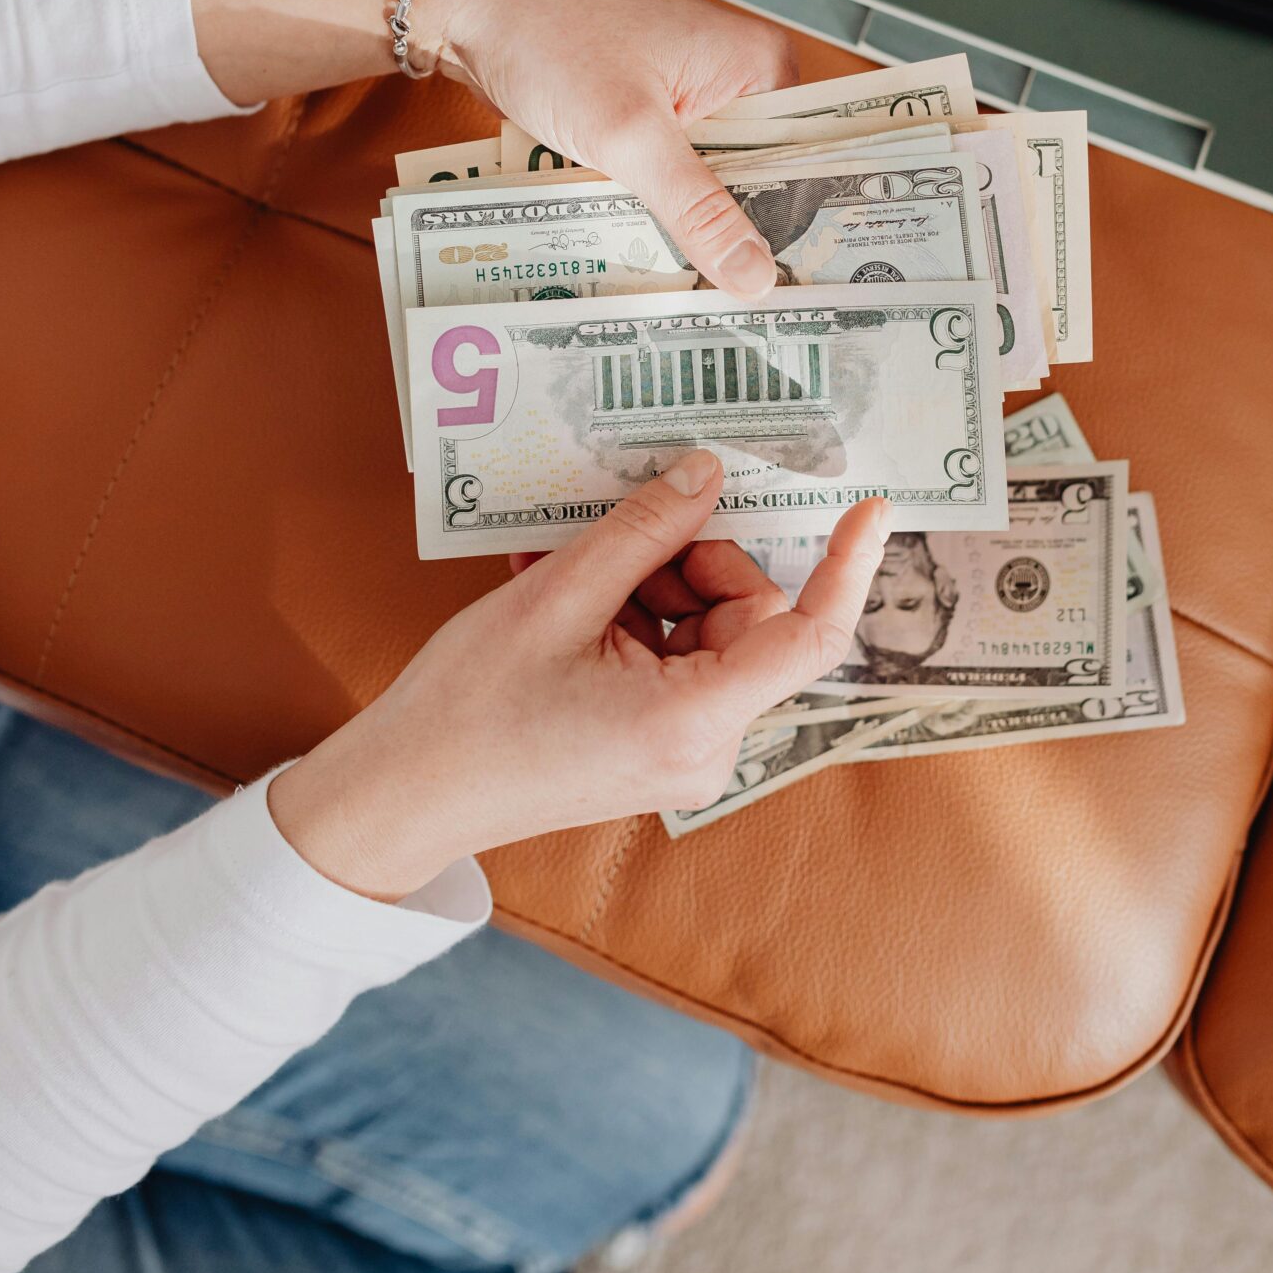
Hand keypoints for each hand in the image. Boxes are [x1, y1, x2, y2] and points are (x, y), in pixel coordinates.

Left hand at [190, 0, 796, 293]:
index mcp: (759, 64)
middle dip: (746, 240)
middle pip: (762, 178)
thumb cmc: (550, 35)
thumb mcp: (629, 134)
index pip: (808, 160)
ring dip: (698, 229)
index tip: (804, 299)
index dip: (805, 231)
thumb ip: (697, 210)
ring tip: (706, 302)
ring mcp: (691, 92)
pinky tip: (657, 259)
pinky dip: (660, 208)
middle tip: (752, 318)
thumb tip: (758, 278)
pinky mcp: (648, 109)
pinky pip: (673, 171)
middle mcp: (737, 75)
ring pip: (713, 182)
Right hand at [267, 452, 887, 898]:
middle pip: (747, 617)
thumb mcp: (555, 599)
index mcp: (692, 720)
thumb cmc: (469, 709)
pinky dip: (628, 615)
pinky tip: (564, 591)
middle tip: (617, 536)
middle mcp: (704, 746)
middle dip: (691, 561)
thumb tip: (708, 474)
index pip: (808, 637)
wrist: (403, 797)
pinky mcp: (652, 744)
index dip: (846, 567)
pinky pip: (671, 656)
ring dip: (647, 583)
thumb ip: (642, 532)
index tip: (870, 506)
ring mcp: (679, 751)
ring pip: (706, 629)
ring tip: (563, 566)